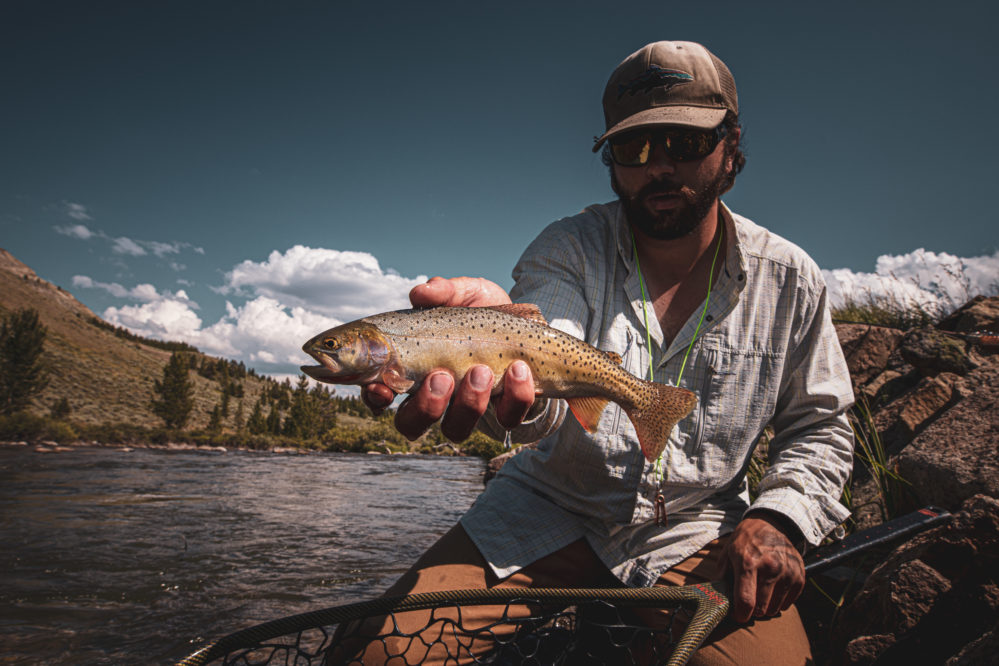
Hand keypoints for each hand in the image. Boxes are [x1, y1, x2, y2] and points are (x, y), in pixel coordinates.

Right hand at [361, 277, 535, 440]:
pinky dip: (514, 396)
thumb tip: (420, 293)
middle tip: (441, 377)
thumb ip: (443, 291)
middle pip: (412, 423)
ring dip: (468, 402)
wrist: (530, 328)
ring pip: (455, 428)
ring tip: (482, 370)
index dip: (375, 397)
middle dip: (425, 406)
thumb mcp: (466, 293)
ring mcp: (471, 408)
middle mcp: (437, 396)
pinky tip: (518, 368)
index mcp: (415, 368)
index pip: (380, 393)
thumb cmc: (485, 313)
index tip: (382, 387)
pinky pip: (507, 418)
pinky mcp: (507, 411)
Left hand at [721, 512, 805, 622]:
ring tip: (761, 590)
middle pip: (761, 609)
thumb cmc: (745, 541)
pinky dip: (780, 601)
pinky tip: (773, 587)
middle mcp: (770, 567)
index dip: (740, 614)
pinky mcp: (800, 576)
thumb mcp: (727, 554)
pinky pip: (788, 604)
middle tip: (749, 599)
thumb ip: (721, 579)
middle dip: (752, 610)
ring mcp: (787, 572)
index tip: (738, 615)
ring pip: (775, 609)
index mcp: (747, 562)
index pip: (745, 600)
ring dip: (766, 605)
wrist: (770, 524)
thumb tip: (718, 601)